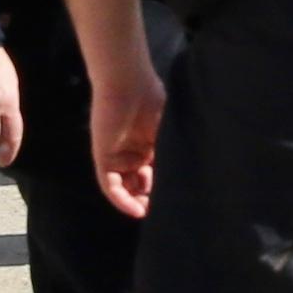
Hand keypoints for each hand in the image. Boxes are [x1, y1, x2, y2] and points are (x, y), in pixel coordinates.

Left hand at [90, 68, 163, 219]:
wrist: (127, 82)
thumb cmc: (151, 98)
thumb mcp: (167, 129)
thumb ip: (171, 151)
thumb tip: (189, 175)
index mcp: (147, 140)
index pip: (153, 170)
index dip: (162, 185)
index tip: (175, 197)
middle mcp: (131, 149)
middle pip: (137, 181)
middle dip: (148, 196)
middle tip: (159, 209)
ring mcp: (116, 154)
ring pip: (124, 186)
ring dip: (134, 201)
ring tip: (147, 211)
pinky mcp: (102, 156)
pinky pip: (109, 184)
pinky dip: (121, 199)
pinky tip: (135, 209)